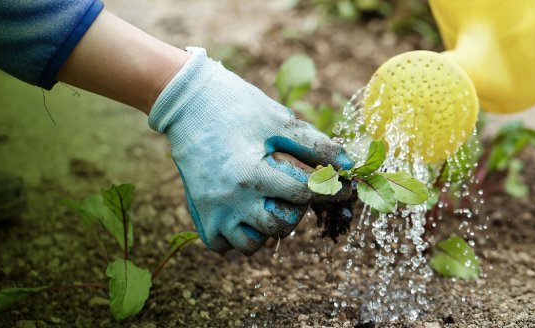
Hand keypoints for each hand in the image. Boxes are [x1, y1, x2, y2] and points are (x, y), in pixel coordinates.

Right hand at [149, 47, 352, 254]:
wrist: (186, 102)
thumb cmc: (237, 106)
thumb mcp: (278, 121)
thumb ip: (315, 146)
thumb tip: (348, 166)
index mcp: (252, 173)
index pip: (304, 194)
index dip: (330, 190)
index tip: (343, 188)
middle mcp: (230, 198)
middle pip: (281, 226)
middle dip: (297, 211)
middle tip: (296, 192)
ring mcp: (212, 210)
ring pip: (252, 244)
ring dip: (269, 229)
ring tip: (270, 204)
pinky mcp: (199, 214)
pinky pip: (225, 245)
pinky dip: (240, 236)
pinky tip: (248, 214)